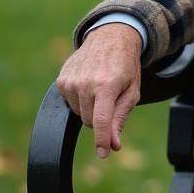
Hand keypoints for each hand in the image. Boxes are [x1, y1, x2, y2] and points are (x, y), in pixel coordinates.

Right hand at [56, 24, 141, 158]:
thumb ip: (120, 118)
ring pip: (79, 114)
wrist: (110, 38)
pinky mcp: (61, 81)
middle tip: (111, 100)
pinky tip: (89, 85)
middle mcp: (85, 83)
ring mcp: (70, 81)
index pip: (101, 120)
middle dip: (102, 119)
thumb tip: (113, 145)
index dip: (102, 140)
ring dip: (90, 109)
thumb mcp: (132, 91)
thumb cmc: (125, 66)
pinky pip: (70, 104)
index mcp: (107, 85)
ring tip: (100, 89)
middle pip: (90, 122)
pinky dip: (80, 100)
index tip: (103, 154)